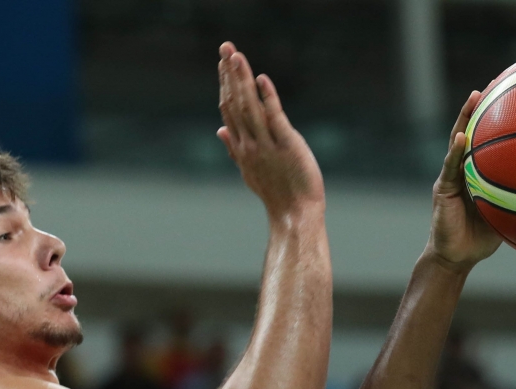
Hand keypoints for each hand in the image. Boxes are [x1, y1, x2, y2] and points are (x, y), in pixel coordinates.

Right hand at [216, 42, 324, 218]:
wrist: (295, 215)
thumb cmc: (277, 193)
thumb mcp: (250, 170)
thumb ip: (234, 148)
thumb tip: (220, 130)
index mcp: (242, 147)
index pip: (228, 109)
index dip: (225, 84)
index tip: (223, 62)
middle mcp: (250, 144)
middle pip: (236, 103)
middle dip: (230, 74)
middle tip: (225, 47)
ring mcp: (267, 145)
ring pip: (250, 107)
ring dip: (243, 80)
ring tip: (236, 57)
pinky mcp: (287, 146)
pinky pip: (275, 119)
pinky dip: (268, 98)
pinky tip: (262, 79)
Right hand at [424, 91, 502, 269]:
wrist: (456, 257)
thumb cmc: (481, 239)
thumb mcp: (507, 214)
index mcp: (479, 173)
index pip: (489, 139)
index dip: (498, 117)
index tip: (514, 92)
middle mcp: (464, 169)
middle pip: (473, 131)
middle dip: (482, 106)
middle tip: (496, 81)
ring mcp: (451, 176)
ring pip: (458, 141)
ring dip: (465, 118)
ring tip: (475, 97)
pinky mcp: (442, 188)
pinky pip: (450, 166)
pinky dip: (455, 151)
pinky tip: (462, 137)